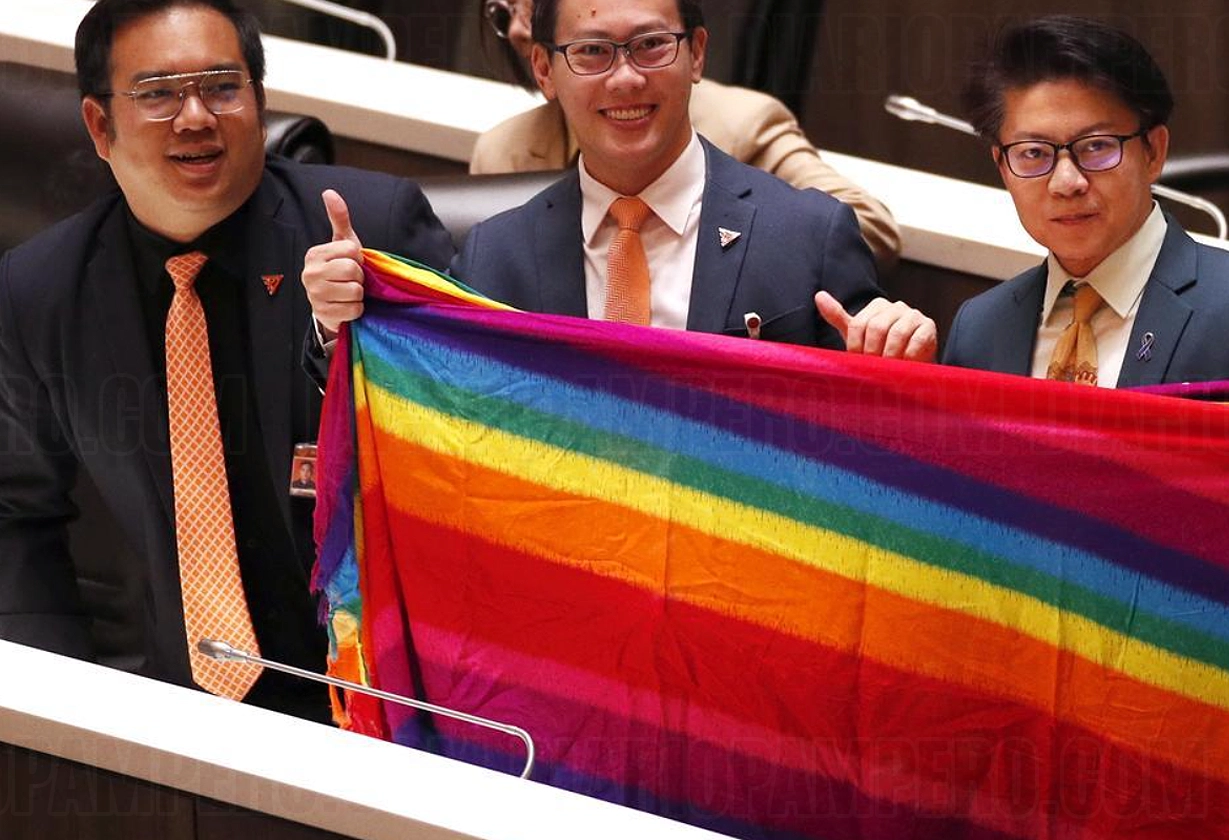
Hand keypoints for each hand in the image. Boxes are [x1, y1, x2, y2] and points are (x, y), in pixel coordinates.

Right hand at [302, 189, 364, 340]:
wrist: (330, 303)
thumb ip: (339, 219)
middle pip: (353, 271)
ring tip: (348, 292)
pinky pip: (354, 310)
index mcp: (315, 254)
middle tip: (351, 280)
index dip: (358, 258)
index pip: (352, 250)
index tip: (350, 263)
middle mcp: (310, 273)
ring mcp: (314, 295)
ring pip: (355, 291)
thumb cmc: (339, 269)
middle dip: (359, 277)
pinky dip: (357, 310)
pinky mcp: (323, 314)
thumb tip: (329, 192)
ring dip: (359, 294)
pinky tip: (346, 306)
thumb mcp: (342, 243)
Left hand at [814, 291, 936, 361]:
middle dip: (872, 352)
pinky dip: (908, 357)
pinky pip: (916, 342)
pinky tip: (905, 364)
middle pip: (876, 328)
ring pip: (896, 335)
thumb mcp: (856, 334)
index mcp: (877, 305)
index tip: (858, 360)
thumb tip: (818, 296)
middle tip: (874, 366)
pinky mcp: (929, 327)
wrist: (908, 366)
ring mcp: (914, 315)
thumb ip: (837, 316)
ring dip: (890, 356)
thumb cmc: (879, 350)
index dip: (856, 347)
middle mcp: (896, 306)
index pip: (858, 324)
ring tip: (888, 368)